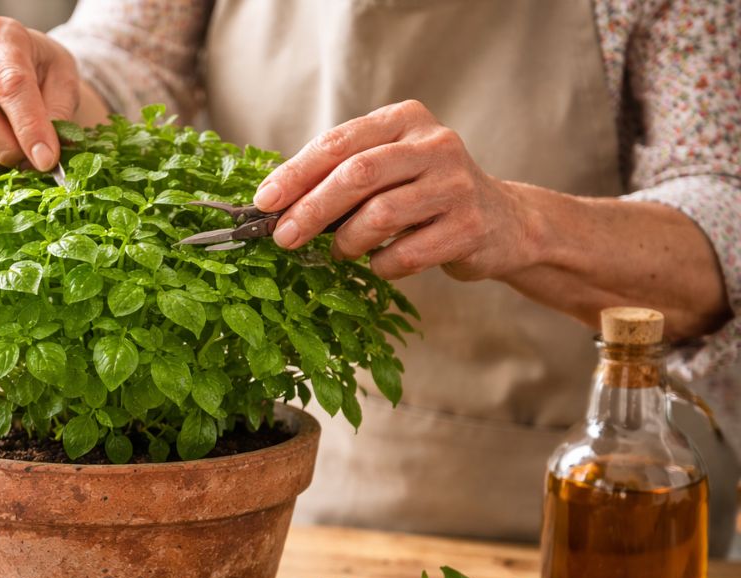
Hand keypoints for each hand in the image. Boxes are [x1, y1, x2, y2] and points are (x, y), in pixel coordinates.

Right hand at [0, 16, 81, 171]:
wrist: (5, 68)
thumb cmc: (37, 73)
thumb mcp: (62, 81)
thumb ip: (58, 113)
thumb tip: (44, 154)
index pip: (10, 84)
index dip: (29, 127)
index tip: (46, 160)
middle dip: (1, 148)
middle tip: (24, 164)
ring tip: (2, 161)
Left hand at [252, 100, 533, 281]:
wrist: (505, 222)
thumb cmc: (425, 195)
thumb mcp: (389, 168)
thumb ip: (341, 174)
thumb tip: (273, 202)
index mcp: (405, 120)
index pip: (338, 142)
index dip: (296, 173)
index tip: (264, 201)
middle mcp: (435, 144)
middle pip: (356, 175)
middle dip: (310, 210)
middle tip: (283, 237)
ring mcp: (456, 185)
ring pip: (379, 215)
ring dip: (346, 242)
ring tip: (339, 251)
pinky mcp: (470, 227)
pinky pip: (406, 254)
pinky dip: (381, 265)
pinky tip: (380, 263)